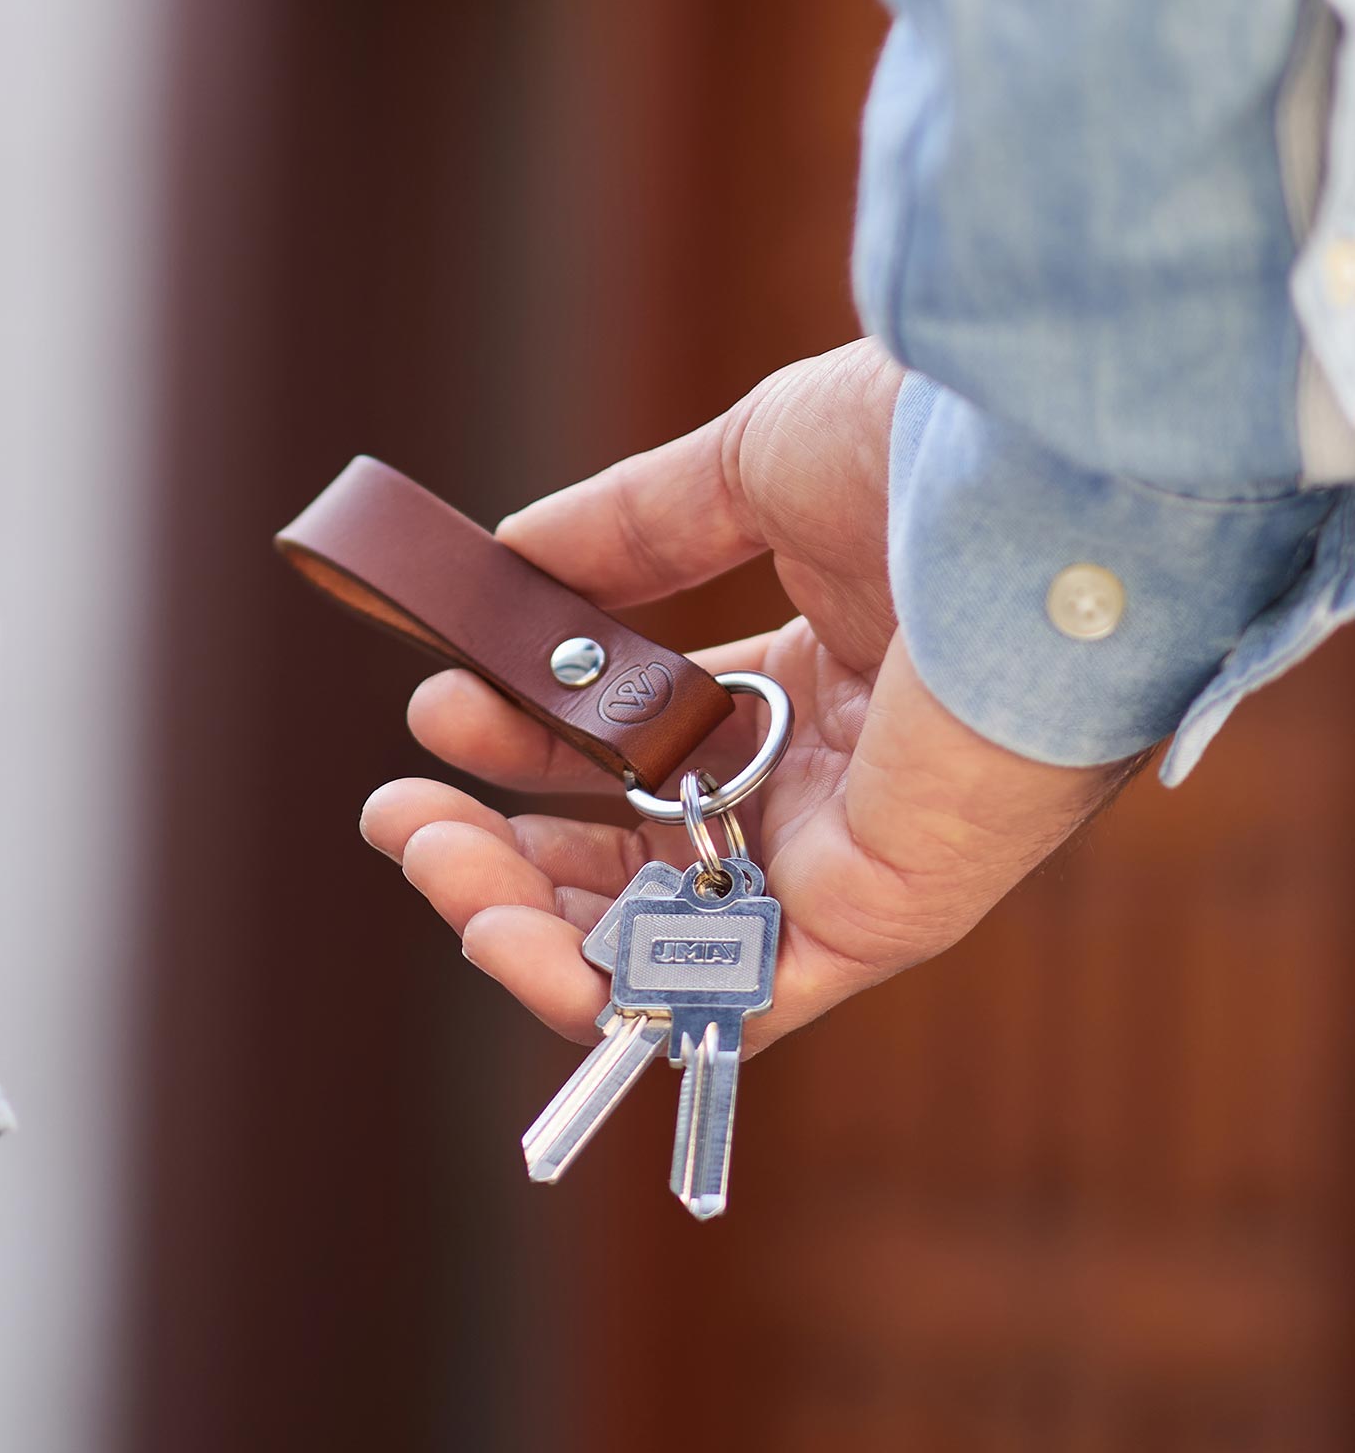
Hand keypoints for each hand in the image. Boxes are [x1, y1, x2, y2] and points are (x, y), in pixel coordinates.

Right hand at [361, 340, 1135, 1054]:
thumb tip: (503, 559)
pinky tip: (502, 934)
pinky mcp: (877, 920)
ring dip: (526, 927)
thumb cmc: (930, 452)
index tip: (435, 709)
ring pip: (667, 950)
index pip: (645, 756)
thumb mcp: (746, 470)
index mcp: (811, 686)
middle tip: (397, 817)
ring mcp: (853, 863)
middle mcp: (830, 787)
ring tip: (426, 862)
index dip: (529, 747)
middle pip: (639, 865)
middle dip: (505, 849)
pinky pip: (728, 1000)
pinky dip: (609, 990)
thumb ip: (625, 532)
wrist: (1055, 481)